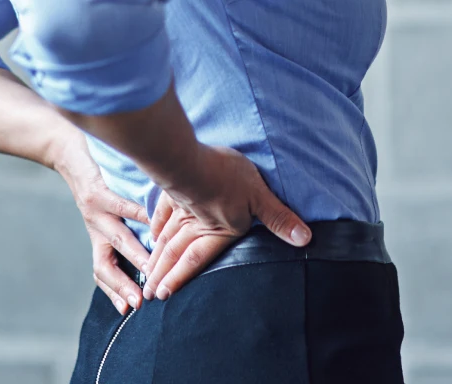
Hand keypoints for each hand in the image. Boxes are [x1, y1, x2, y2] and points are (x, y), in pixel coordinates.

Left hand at [54, 134, 151, 315]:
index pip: (102, 272)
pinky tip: (151, 218)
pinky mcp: (97, 191)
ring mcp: (94, 212)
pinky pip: (119, 205)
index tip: (128, 310)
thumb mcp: (104, 210)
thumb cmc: (94, 181)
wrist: (67, 152)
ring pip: (117, 239)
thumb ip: (125, 227)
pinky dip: (136, 213)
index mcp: (97, 237)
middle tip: (141, 302)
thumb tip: (155, 245)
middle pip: (106, 265)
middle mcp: (95, 228)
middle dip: (123, 285)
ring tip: (152, 266)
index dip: (113, 291)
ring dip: (134, 255)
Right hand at [140, 144, 311, 301]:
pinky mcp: (172, 191)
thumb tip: (304, 239)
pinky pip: (162, 212)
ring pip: (167, 237)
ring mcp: (182, 208)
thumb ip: (279, 217)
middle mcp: (196, 225)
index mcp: (219, 230)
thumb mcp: (259, 195)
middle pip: (177, 254)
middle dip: (164, 274)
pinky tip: (153, 235)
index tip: (165, 295)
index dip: (182, 278)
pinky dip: (156, 225)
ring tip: (147, 273)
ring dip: (157, 257)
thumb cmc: (225, 175)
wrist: (190, 157)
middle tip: (149, 293)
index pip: (198, 260)